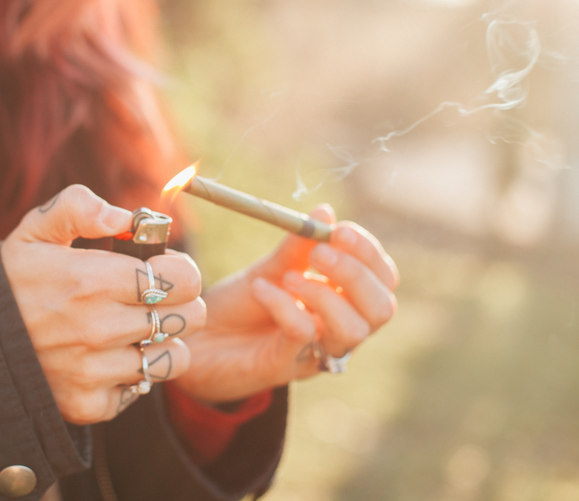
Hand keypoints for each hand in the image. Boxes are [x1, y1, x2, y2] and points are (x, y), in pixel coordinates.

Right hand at [1, 185, 206, 423]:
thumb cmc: (10, 282)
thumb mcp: (35, 230)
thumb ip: (79, 207)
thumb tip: (124, 217)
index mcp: (93, 280)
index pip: (182, 279)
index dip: (181, 270)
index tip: (164, 268)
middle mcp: (99, 328)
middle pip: (188, 318)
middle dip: (179, 303)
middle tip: (154, 297)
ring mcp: (96, 370)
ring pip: (174, 358)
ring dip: (164, 342)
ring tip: (138, 329)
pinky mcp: (90, 404)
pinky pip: (142, 389)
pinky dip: (134, 375)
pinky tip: (111, 357)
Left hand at [173, 205, 397, 402]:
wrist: (196, 339)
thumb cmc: (240, 306)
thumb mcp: (269, 269)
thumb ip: (297, 247)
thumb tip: (325, 211)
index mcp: (343, 302)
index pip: (382, 279)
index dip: (368, 254)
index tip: (340, 230)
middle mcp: (338, 331)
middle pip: (381, 308)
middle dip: (355, 273)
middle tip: (319, 252)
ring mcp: (316, 353)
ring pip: (353, 330)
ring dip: (324, 294)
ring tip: (288, 276)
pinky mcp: (286, 367)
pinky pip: (302, 335)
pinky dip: (284, 305)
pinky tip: (260, 288)